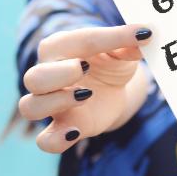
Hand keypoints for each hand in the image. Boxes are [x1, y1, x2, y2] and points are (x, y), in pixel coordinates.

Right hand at [17, 24, 151, 152]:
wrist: (112, 92)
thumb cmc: (109, 64)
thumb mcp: (122, 52)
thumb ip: (130, 44)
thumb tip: (146, 34)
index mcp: (62, 47)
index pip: (78, 40)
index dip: (110, 37)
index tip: (141, 34)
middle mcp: (48, 75)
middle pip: (34, 77)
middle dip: (59, 73)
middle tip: (84, 67)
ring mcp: (51, 104)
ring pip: (30, 106)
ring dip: (54, 102)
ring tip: (85, 95)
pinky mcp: (62, 128)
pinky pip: (45, 141)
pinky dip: (55, 140)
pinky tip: (75, 132)